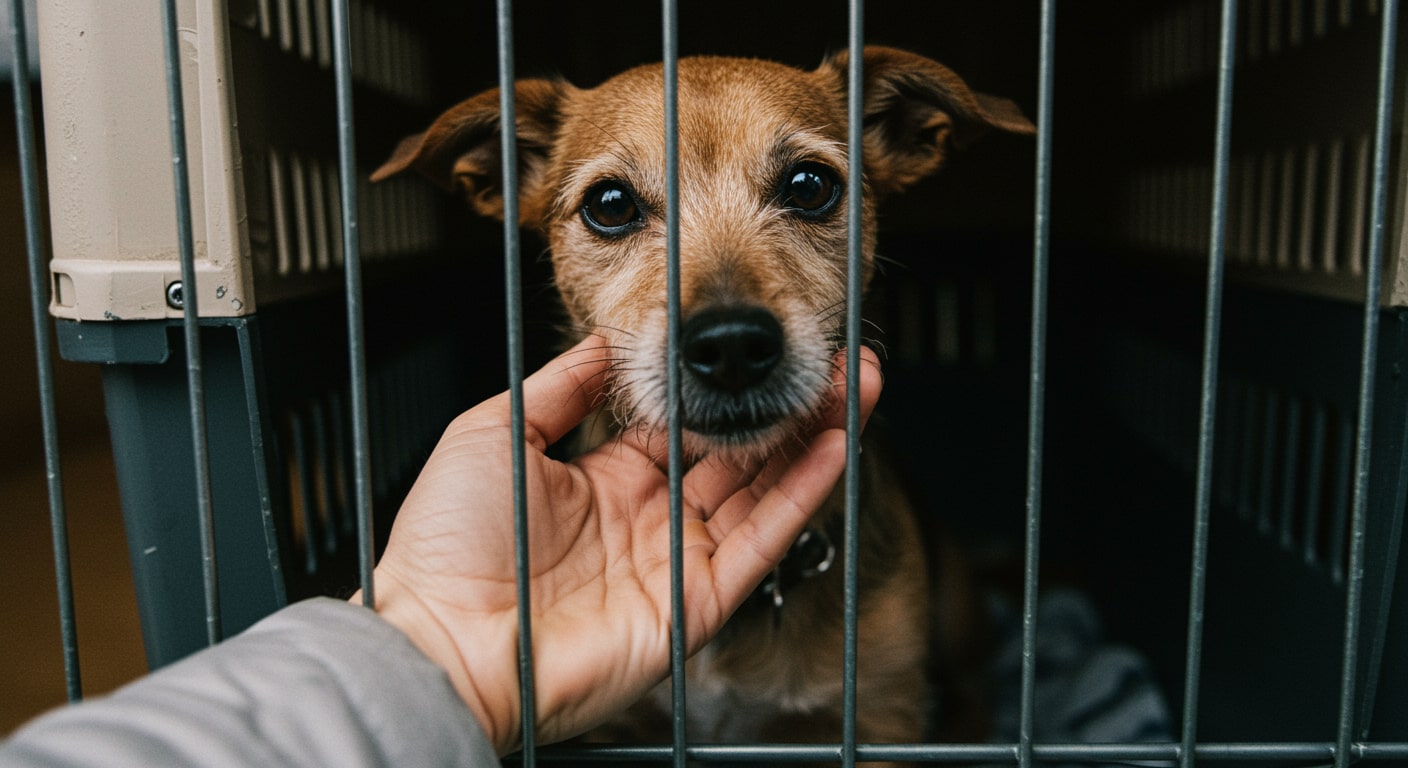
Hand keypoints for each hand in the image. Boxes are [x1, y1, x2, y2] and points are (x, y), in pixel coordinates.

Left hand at [359, 334, 881, 754]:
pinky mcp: (697, 605)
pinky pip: (762, 542)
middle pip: (738, 453)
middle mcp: (650, 519)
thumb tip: (607, 338)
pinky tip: (837, 444)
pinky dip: (803, 493)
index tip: (758, 348)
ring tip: (856, 381)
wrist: (440, 638)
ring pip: (763, 489)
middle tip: (834, 355)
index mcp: (605, 481)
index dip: (726, 389)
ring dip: (813, 436)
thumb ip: (561, 387)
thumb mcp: (496, 434)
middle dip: (788, 404)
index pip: (687, 426)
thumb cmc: (447, 543)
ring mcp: (678, 562)